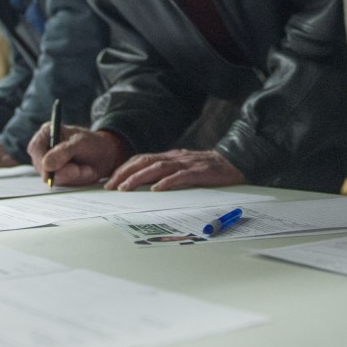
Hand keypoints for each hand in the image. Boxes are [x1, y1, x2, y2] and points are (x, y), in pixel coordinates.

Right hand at [29, 125, 129, 186]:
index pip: (36, 149)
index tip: (67, 167)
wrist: (104, 155)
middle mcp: (42, 148)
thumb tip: (46, 164)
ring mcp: (46, 164)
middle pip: (42, 167)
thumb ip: (63, 152)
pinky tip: (81, 172)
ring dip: (71, 175)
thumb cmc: (92, 143)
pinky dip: (73, 180)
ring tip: (83, 167)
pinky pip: (59, 183)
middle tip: (81, 167)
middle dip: (65, 171)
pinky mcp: (53, 175)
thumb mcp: (81, 143)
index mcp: (46, 133)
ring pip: (51, 178)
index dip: (47, 161)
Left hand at [105, 149, 244, 191]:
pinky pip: (181, 176)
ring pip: (158, 167)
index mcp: (171, 157)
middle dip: (125, 173)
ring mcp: (188, 163)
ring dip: (139, 178)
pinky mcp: (200, 172)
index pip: (142, 158)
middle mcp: (176, 157)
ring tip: (126, 188)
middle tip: (111, 186)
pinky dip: (167, 182)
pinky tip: (156, 189)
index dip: (125, 168)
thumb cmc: (208, 170)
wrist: (236, 162)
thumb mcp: (184, 168)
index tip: (110, 181)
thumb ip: (168, 173)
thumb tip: (145, 185)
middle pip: (145, 161)